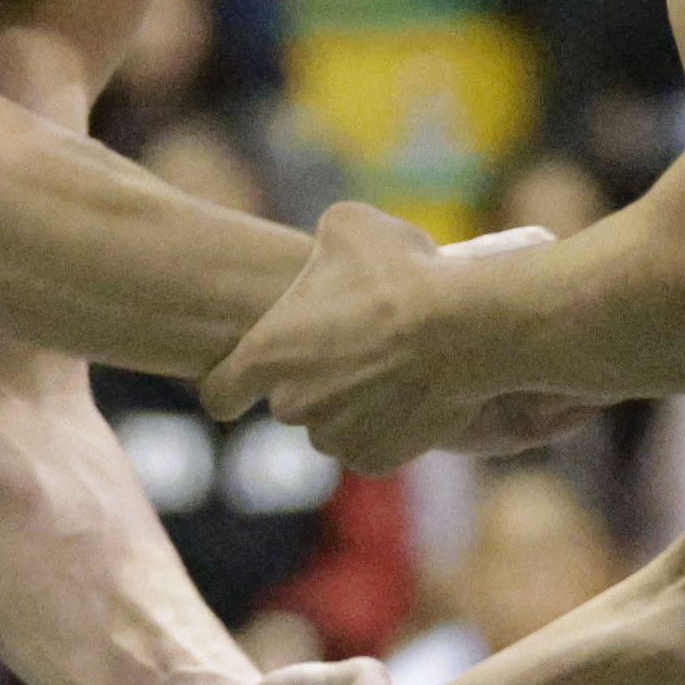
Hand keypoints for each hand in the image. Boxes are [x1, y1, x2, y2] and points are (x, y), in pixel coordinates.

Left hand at [204, 202, 499, 469]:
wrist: (465, 328)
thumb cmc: (400, 272)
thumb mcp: (346, 225)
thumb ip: (320, 245)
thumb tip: (328, 253)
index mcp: (268, 355)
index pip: (218, 393)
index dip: (229, 386)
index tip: (246, 381)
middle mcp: (292, 405)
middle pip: (287, 403)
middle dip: (310, 383)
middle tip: (352, 348)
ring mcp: (336, 437)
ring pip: (330, 427)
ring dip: (348, 407)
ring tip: (389, 367)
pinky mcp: (377, 460)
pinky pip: (371, 447)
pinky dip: (385, 429)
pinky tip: (410, 394)